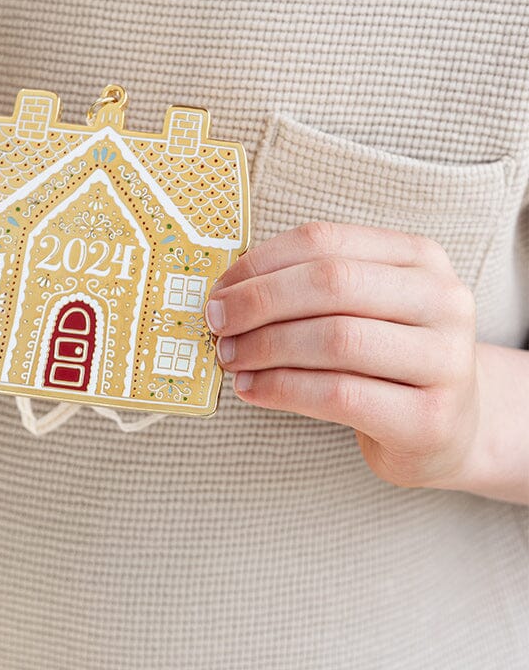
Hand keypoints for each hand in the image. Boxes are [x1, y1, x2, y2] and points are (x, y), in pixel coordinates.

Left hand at [204, 220, 479, 490]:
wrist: (453, 428)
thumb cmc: (387, 357)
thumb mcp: (364, 307)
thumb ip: (309, 287)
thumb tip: (225, 290)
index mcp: (420, 257)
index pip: (325, 241)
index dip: (261, 261)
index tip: (219, 287)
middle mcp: (443, 300)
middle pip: (331, 283)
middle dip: (259, 302)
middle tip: (216, 322)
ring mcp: (446, 360)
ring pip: (335, 339)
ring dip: (266, 347)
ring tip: (230, 357)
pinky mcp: (430, 418)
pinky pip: (339, 394)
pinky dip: (282, 389)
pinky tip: (253, 390)